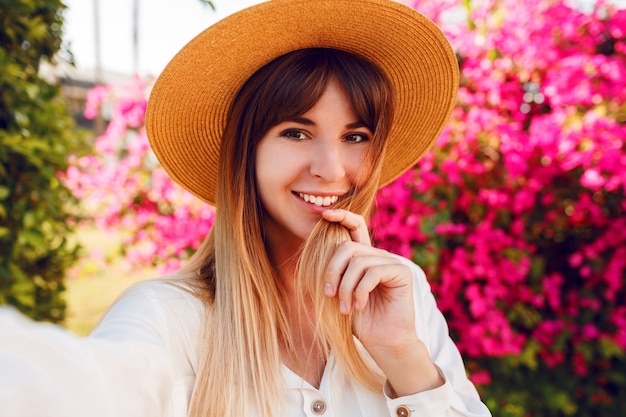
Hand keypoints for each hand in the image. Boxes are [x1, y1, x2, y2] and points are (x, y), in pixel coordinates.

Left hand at [321, 208, 442, 395]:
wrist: (383, 342)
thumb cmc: (360, 321)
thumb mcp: (339, 295)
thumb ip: (333, 274)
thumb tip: (312, 253)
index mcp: (364, 258)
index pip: (355, 227)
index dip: (342, 216)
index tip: (325, 214)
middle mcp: (378, 256)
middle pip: (348, 247)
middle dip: (332, 269)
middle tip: (329, 294)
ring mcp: (392, 262)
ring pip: (359, 262)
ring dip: (346, 287)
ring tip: (344, 308)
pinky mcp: (402, 273)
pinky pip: (373, 272)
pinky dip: (361, 290)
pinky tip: (359, 306)